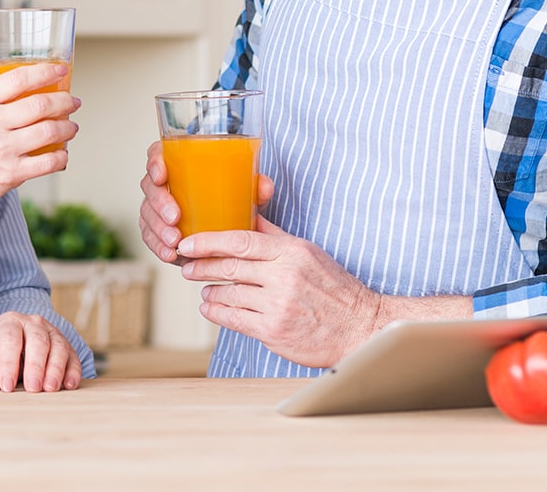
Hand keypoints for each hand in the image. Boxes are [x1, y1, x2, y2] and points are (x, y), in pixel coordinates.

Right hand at [0, 62, 79, 222]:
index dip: (44, 72)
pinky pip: (48, 162)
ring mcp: (3, 150)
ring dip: (68, 128)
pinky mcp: (11, 174)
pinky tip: (63, 154)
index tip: (60, 69)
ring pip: (49, 131)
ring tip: (71, 126)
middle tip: (72, 101)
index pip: (17, 79)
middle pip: (40, 105)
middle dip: (64, 101)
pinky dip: (62, 157)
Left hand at [0, 311, 82, 392]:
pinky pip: (73, 357)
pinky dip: (73, 371)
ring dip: (55, 369)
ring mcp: (53, 332)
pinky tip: (69, 385)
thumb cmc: (0, 352)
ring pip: (59, 346)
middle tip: (33, 388)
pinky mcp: (68, 346)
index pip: (10, 339)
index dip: (8, 363)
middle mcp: (34, 323)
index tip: (7, 386)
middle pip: (38, 340)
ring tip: (50, 389)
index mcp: (10, 323)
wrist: (18, 342)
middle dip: (36, 365)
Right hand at [138, 141, 275, 265]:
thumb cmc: (230, 196)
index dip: (154, 163)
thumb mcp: (244, 189)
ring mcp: (157, 207)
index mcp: (178, 163)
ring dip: (157, 228)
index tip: (162, 175)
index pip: (156, 154)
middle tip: (175, 217)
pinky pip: (149, 236)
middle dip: (159, 203)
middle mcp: (164, 183)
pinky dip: (157, 246)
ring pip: (147, 213)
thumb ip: (255, 186)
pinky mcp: (157, 229)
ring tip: (174, 241)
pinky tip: (169, 254)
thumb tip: (264, 187)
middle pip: (149, 186)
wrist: (227, 220)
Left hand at [177, 215, 380, 367]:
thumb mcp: (307, 252)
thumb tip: (247, 214)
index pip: (240, 240)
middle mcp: (283, 276)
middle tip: (186, 265)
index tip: (188, 243)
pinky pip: (235, 319)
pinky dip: (217, 312)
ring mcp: (278, 305)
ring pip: (229, 293)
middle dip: (201, 266)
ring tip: (204, 289)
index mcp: (291, 252)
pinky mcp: (274, 332)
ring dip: (209, 291)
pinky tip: (211, 307)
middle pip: (229, 266)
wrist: (360, 327)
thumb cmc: (333, 287)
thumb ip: (274, 235)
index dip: (208, 241)